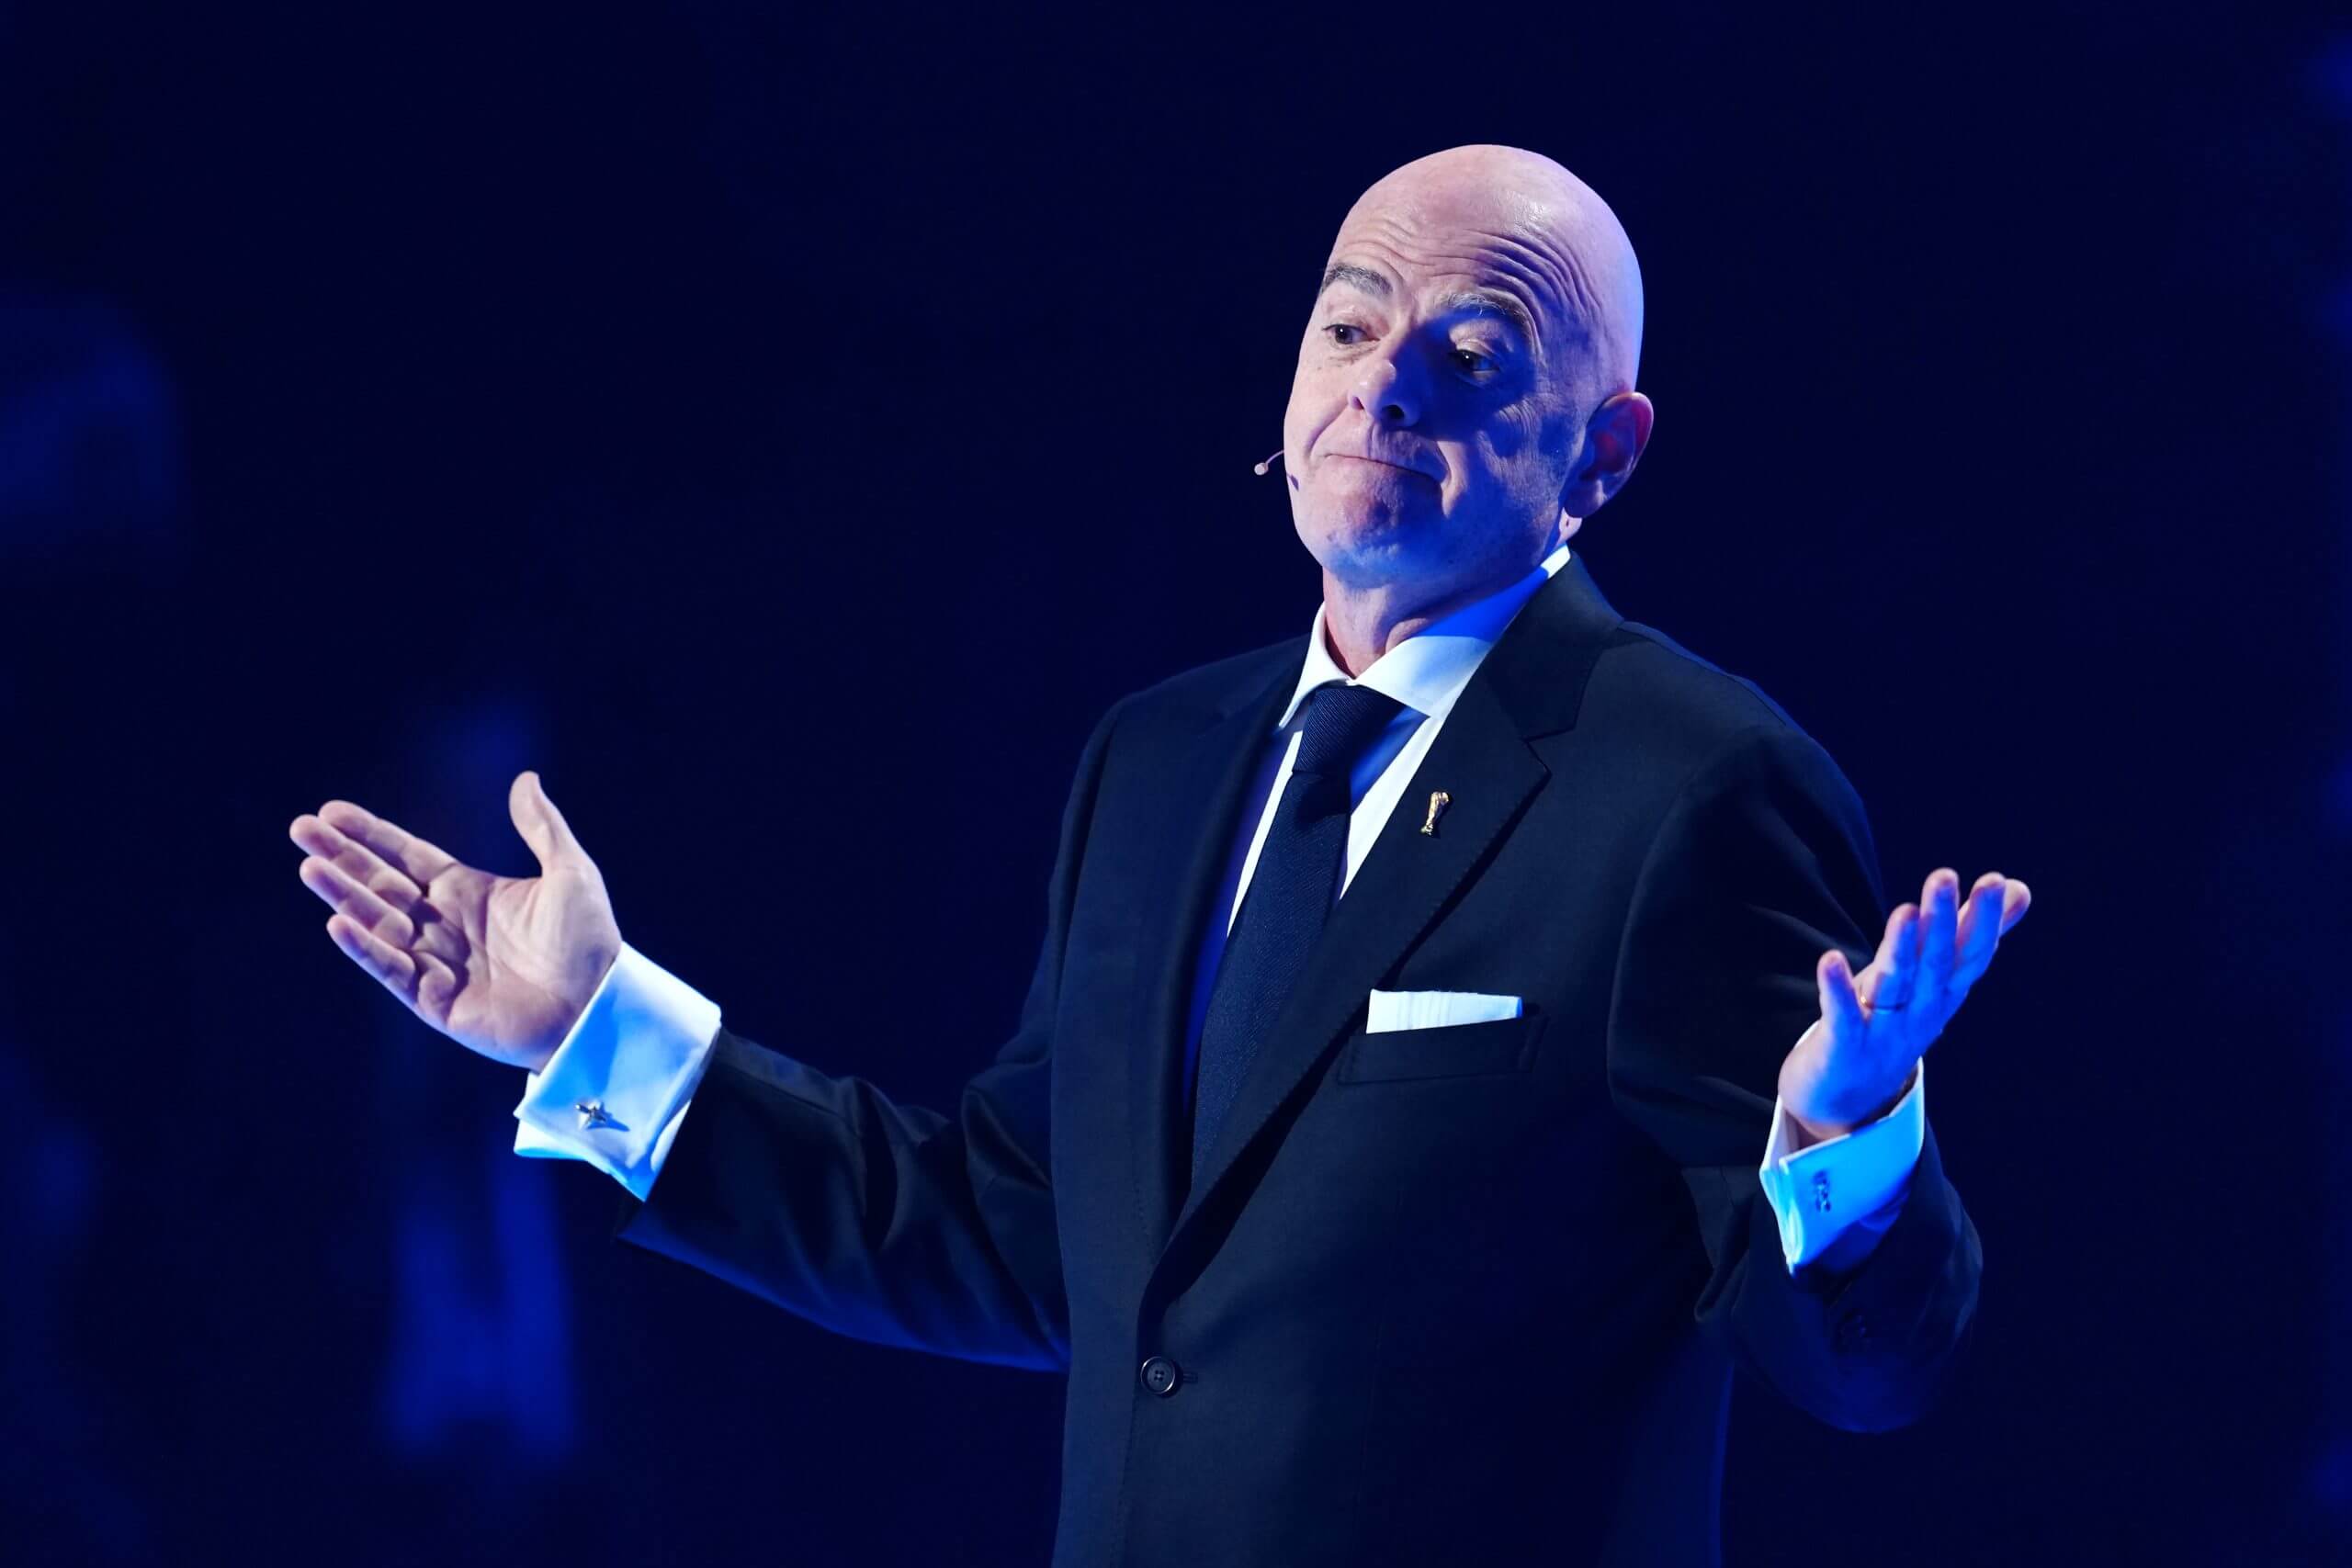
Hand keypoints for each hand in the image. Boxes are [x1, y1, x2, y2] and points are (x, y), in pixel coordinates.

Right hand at [289, 771, 621, 1072]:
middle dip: (341, 858)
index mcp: (469, 892)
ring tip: (309, 867)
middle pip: (380, 885)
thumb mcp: (570, 872)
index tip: (332, 812)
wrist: (599, 1005)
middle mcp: (444, 924)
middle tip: (300, 829)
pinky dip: (366, 947)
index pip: (407, 858)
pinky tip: (338, 921)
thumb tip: (525, 778)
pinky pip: (391, 970)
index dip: (370, 835)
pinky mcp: (435, 1001)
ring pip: (377, 923)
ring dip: (343, 896)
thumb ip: (541, 827)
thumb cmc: (589, 940)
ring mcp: (436, 963)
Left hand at [1777, 868, 2031, 1145]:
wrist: (1848, 1098)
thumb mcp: (1937, 978)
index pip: (1970, 954)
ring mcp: (1885, 1030)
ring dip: (1901, 948)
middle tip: (1945, 877)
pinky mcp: (1845, 1046)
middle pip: (1934, 964)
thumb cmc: (1896, 1022)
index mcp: (1944, 992)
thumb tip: (2020, 888)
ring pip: (1897, 985)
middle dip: (1941, 921)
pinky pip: (1844, 1016)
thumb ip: (1973, 933)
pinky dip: (1838, 990)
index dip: (1984, 920)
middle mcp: (1921, 1010)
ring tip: (1906, 910)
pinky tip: (1829, 960)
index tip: (1997, 881)